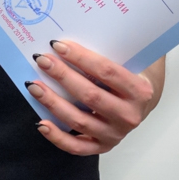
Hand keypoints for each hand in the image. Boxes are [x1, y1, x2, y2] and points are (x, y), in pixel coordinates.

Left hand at [28, 41, 164, 155]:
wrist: (144, 102)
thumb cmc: (133, 74)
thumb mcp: (133, 59)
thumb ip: (114, 47)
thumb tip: (78, 32)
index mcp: (140, 91)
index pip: (107, 71)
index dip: (81, 57)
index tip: (57, 45)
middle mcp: (129, 116)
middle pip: (90, 96)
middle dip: (62, 76)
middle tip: (42, 60)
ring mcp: (115, 134)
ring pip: (79, 121)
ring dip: (53, 103)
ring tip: (34, 86)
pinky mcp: (102, 146)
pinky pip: (77, 147)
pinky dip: (57, 137)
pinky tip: (41, 123)